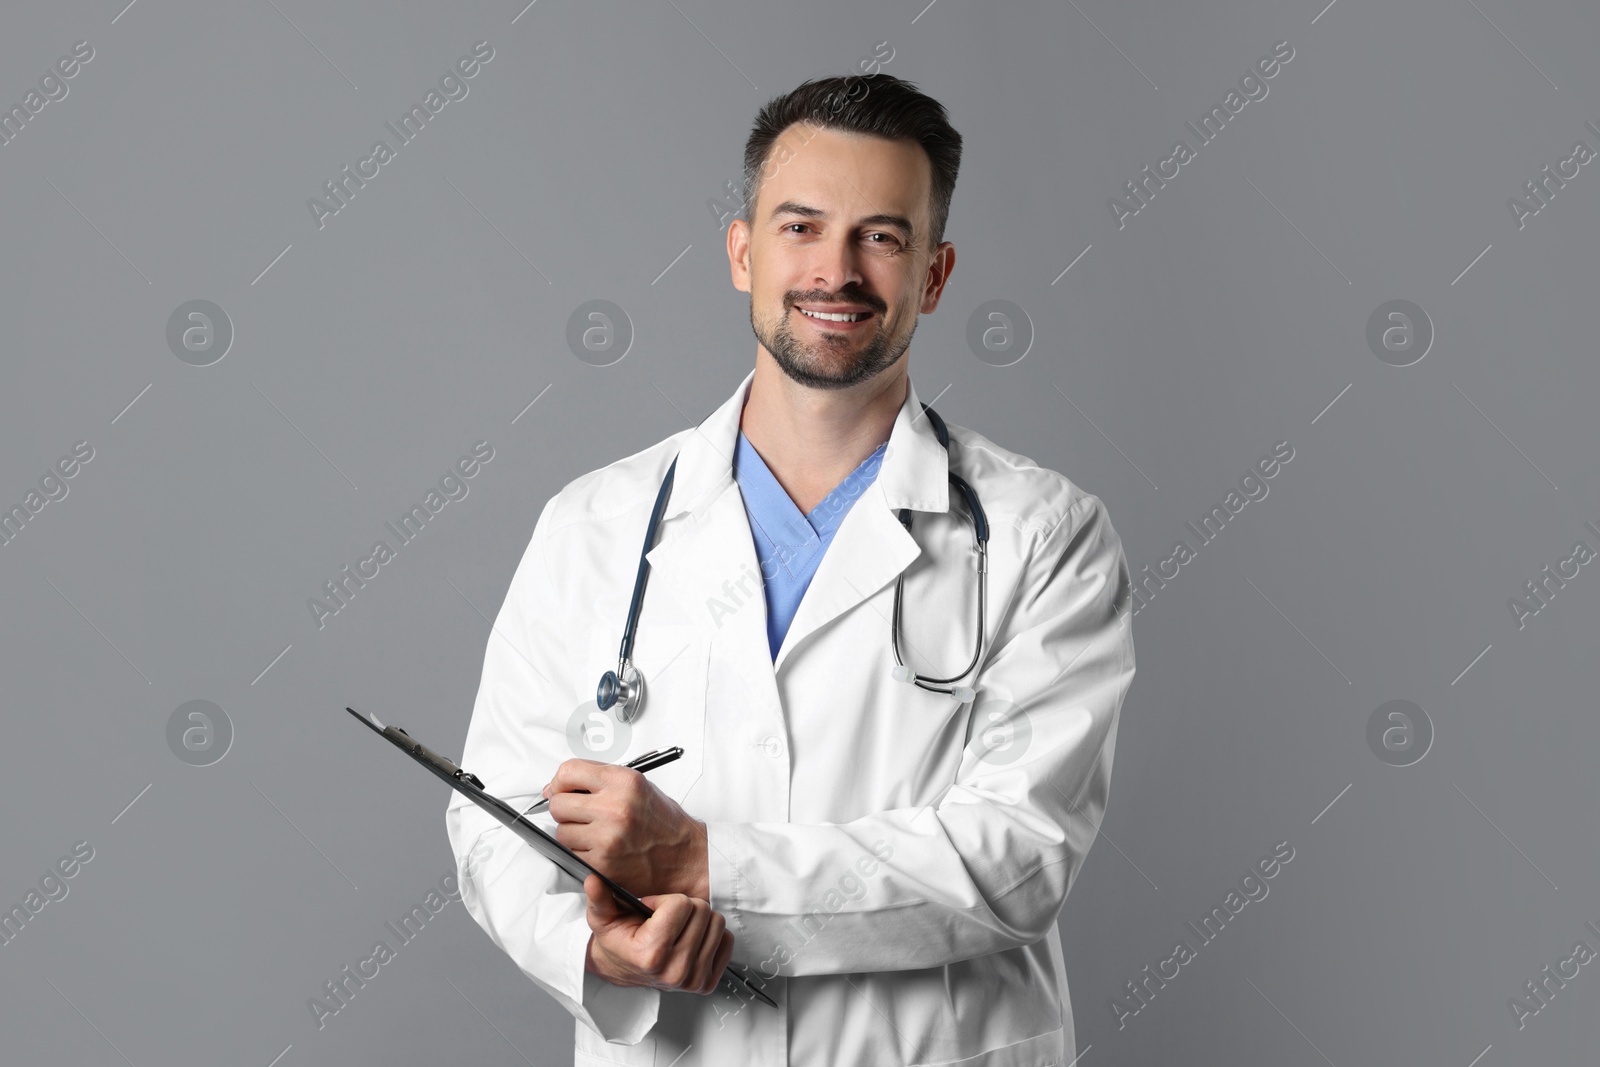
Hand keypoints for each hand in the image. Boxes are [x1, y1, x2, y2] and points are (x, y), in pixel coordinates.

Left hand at [545, 758, 708, 898]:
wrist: (685, 855)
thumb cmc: (662, 821)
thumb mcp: (636, 784)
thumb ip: (596, 779)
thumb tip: (553, 787)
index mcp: (623, 782)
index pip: (568, 772)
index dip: (560, 782)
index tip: (563, 789)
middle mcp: (615, 808)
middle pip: (558, 804)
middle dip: (564, 809)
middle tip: (580, 814)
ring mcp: (608, 838)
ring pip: (561, 832)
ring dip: (572, 834)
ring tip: (595, 833)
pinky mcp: (603, 864)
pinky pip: (572, 855)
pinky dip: (581, 853)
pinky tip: (600, 849)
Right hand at [583, 875, 734, 995]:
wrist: (622, 968)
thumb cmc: (617, 941)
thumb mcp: (602, 918)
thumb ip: (599, 898)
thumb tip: (593, 880)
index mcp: (650, 955)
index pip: (682, 905)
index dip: (664, 900)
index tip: (651, 910)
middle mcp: (674, 972)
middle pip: (703, 911)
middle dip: (684, 907)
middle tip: (665, 918)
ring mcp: (692, 981)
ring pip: (718, 924)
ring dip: (698, 920)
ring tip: (677, 928)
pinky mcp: (706, 983)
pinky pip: (727, 941)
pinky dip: (711, 935)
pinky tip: (690, 938)